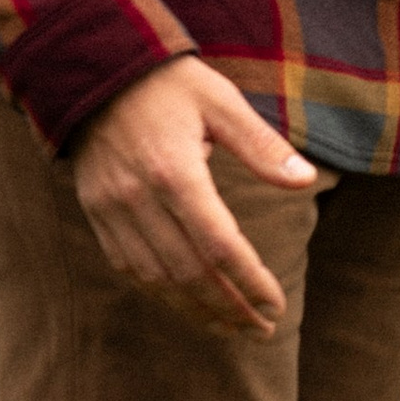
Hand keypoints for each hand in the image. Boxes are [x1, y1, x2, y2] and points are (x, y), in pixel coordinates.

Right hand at [70, 59, 319, 335]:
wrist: (93, 70)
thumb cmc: (167, 83)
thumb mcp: (220, 101)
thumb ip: (261, 145)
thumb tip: (305, 179)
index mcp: (174, 171)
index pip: (219, 245)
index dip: (250, 281)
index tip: (276, 304)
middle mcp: (138, 198)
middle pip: (189, 273)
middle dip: (229, 308)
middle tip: (261, 330)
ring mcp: (111, 210)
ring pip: (156, 279)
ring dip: (195, 310)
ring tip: (231, 327)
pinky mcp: (96, 213)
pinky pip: (127, 267)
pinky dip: (159, 292)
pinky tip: (186, 303)